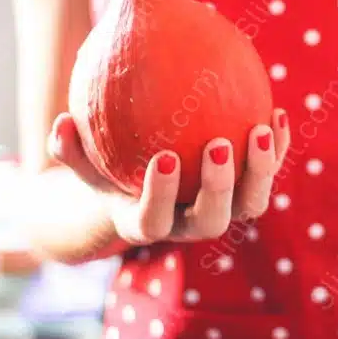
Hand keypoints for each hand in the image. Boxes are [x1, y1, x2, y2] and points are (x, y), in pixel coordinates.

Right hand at [47, 109, 290, 244]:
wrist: (142, 192)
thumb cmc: (108, 171)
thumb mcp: (84, 164)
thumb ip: (69, 148)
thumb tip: (60, 122)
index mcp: (147, 223)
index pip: (154, 221)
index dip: (160, 196)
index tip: (164, 158)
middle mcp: (189, 225)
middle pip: (212, 220)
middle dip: (220, 186)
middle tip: (219, 145)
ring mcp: (222, 212)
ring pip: (251, 204)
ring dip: (261, 170)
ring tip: (260, 128)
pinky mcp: (245, 194)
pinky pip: (266, 175)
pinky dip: (276, 149)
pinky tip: (276, 113)